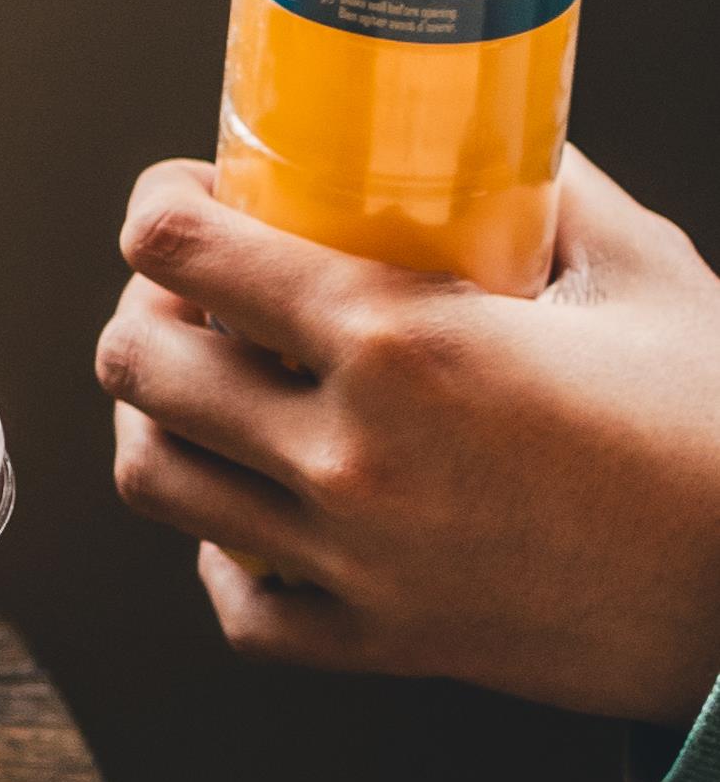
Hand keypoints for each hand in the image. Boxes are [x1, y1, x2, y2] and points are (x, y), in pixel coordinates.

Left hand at [96, 153, 719, 719]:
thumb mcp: (644, 275)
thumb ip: (552, 194)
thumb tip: (500, 139)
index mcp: (402, 343)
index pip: (184, 251)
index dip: (161, 208)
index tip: (185, 198)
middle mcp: (349, 454)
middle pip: (137, 366)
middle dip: (146, 313)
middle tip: (188, 298)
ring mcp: (352, 559)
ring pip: (155, 480)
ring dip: (158, 423)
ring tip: (203, 394)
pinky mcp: (379, 642)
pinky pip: (237, 602)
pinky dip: (227, 554)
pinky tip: (264, 514)